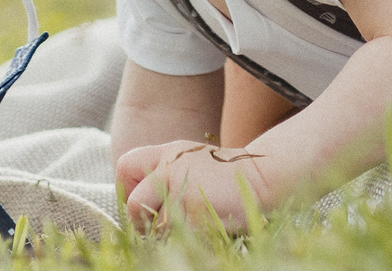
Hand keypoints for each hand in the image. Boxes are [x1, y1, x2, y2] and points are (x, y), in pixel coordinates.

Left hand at [119, 140, 274, 232]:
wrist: (265, 176)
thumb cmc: (225, 176)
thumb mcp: (192, 160)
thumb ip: (162, 173)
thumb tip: (132, 205)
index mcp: (169, 153)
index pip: (125, 167)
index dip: (128, 189)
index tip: (145, 201)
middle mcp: (171, 167)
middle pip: (134, 206)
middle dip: (145, 222)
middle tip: (167, 222)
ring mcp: (183, 190)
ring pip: (155, 228)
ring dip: (169, 233)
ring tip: (193, 220)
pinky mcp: (195, 213)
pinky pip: (176, 238)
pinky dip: (189, 238)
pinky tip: (206, 225)